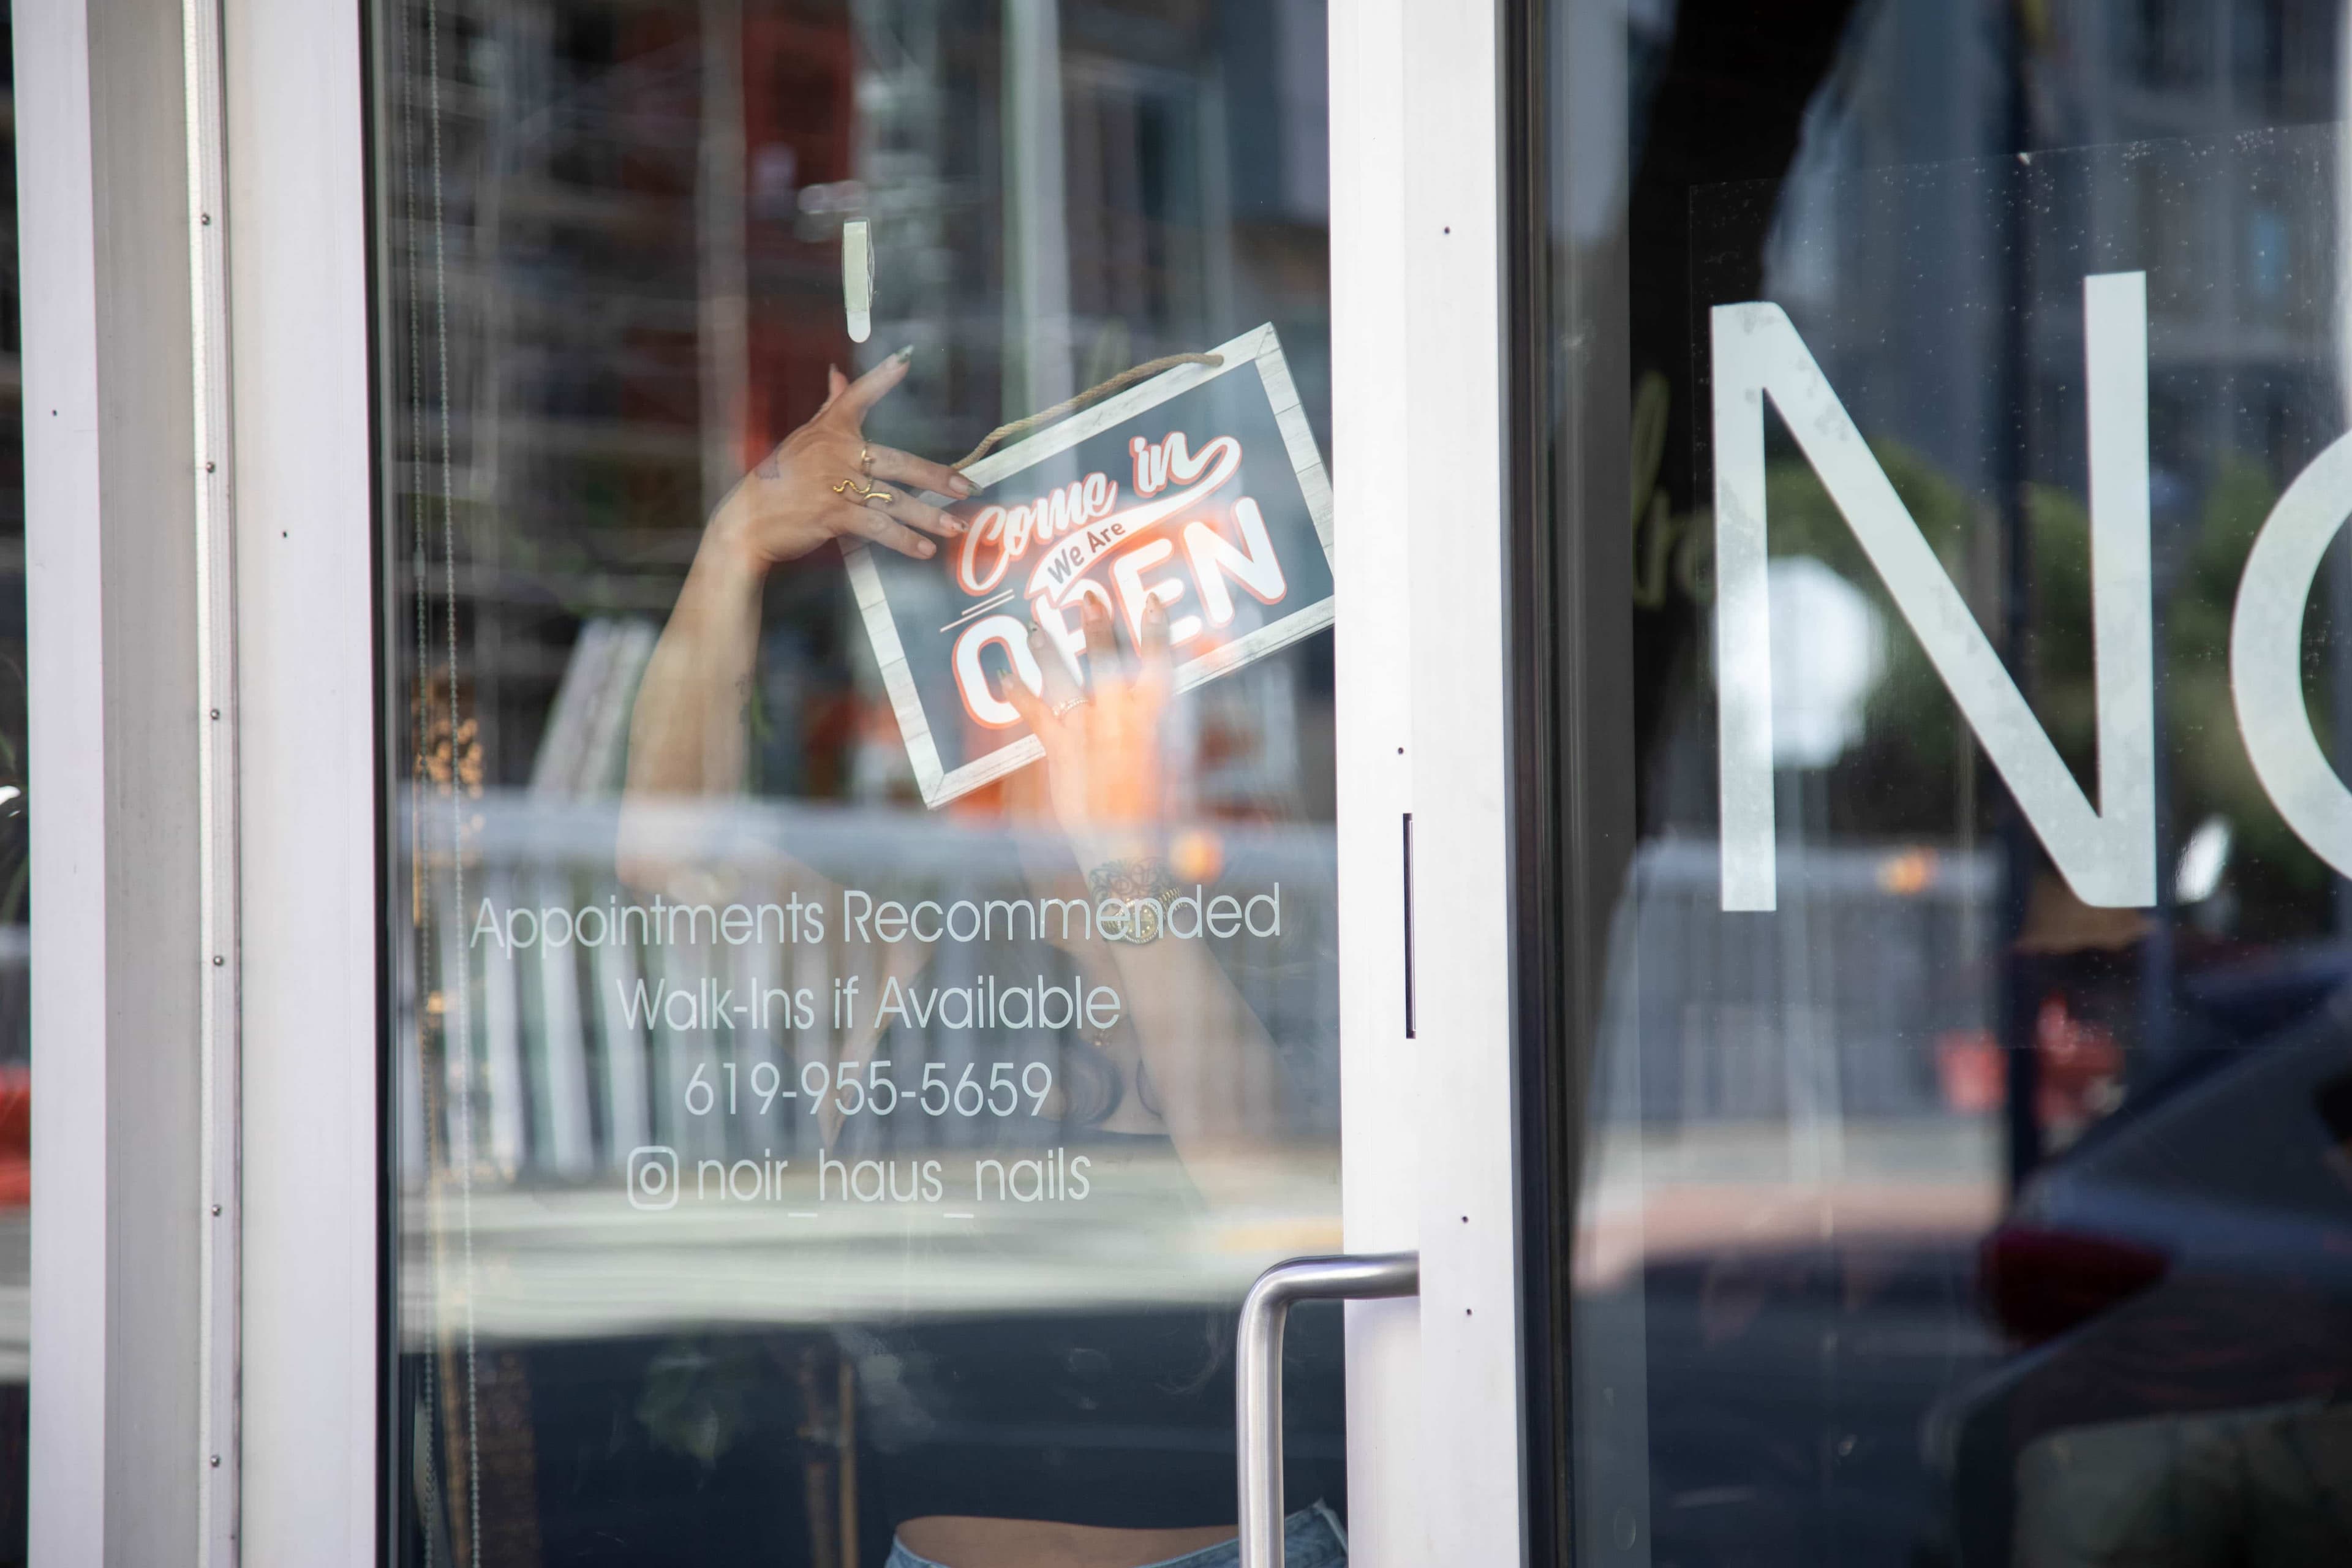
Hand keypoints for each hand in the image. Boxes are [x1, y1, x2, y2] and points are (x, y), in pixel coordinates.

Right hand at [705, 349, 975, 571]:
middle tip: (965, 486)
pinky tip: (923, 549)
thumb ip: (830, 407)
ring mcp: (835, 484)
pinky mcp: (832, 515)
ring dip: (927, 516)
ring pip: (892, 500)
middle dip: (935, 476)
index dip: (881, 377)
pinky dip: (902, 539)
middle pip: (897, 461)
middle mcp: (836, 453)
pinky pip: (876, 527)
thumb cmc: (778, 480)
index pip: (858, 396)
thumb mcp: (803, 438)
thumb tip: (839, 373)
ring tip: (955, 525)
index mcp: (829, 430)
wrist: (748, 520)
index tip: (905, 359)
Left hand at [1000, 597, 1173, 847]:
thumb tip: (1175, 716)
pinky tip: (1005, 679)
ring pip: (1066, 683)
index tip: (1151, 604)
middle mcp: (1119, 724)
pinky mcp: (1060, 754)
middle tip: (1089, 597)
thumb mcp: (1179, 785)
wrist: (1126, 860)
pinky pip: (1036, 717)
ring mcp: (1086, 736)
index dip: (1156, 634)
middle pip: (1107, 664)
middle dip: (1100, 629)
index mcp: (1156, 728)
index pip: (1159, 667)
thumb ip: (1173, 745)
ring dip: (1052, 654)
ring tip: (1036, 629)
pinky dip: (1020, 696)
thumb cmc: (1160, 829)